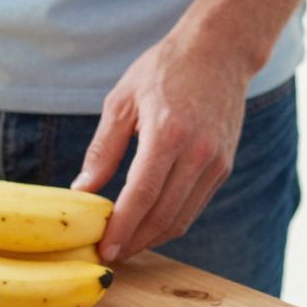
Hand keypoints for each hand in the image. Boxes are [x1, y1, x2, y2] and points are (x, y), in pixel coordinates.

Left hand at [71, 23, 252, 260]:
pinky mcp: (224, 165)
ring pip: (182, 218)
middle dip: (134, 242)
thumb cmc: (166, 69)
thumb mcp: (123, 100)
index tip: (104, 250)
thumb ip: (103, 149)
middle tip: (110, 255)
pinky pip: (195, 205)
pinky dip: (171, 221)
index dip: (121, 229)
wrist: (220, 51)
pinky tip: (149, 224)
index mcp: (168, 133)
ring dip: (153, 238)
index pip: (140, 196)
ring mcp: (215, 161)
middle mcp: (197, 152)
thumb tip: (82, 190)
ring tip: (126, 245)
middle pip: (162, 216)